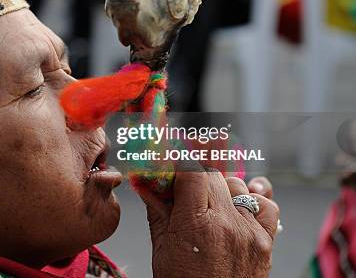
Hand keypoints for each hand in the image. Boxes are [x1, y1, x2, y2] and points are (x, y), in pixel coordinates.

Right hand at [139, 168, 278, 277]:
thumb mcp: (161, 248)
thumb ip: (156, 210)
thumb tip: (144, 182)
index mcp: (195, 225)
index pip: (193, 172)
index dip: (182, 162)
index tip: (174, 161)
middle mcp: (226, 223)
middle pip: (212, 176)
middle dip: (195, 177)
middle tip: (184, 187)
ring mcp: (249, 231)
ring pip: (236, 185)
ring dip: (220, 188)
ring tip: (208, 205)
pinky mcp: (266, 241)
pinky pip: (266, 204)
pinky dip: (252, 200)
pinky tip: (237, 209)